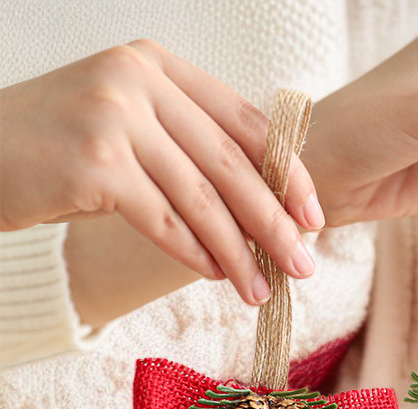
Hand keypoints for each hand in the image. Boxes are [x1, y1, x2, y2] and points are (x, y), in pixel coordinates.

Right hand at [0, 40, 324, 305]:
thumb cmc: (60, 150)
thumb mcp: (131, 126)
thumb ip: (189, 146)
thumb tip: (264, 204)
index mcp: (159, 65)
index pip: (248, 122)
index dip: (288, 174)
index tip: (314, 218)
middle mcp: (140, 80)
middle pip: (233, 164)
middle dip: (275, 223)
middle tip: (304, 265)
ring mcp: (115, 116)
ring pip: (202, 199)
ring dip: (239, 252)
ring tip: (261, 289)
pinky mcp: (94, 162)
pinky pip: (164, 220)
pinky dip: (195, 253)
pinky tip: (216, 275)